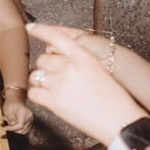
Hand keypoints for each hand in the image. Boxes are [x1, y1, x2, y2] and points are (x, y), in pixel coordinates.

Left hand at [0, 91, 33, 134]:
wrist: (16, 99)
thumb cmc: (11, 103)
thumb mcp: (8, 110)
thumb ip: (11, 119)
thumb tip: (13, 125)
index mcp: (25, 113)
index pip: (20, 126)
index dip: (12, 129)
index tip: (5, 128)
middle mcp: (30, 117)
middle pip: (21, 130)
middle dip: (12, 128)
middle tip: (5, 122)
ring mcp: (30, 120)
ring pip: (22, 131)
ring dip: (14, 129)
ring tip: (8, 121)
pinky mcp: (29, 122)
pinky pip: (23, 130)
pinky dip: (17, 129)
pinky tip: (12, 123)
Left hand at [26, 22, 145, 144]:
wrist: (119, 121)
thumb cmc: (113, 99)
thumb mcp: (98, 70)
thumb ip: (78, 61)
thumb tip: (57, 58)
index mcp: (83, 56)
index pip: (57, 37)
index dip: (41, 30)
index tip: (30, 27)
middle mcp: (70, 66)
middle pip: (43, 60)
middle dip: (47, 68)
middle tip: (59, 79)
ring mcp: (60, 83)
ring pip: (36, 76)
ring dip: (42, 82)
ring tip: (56, 91)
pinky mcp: (54, 101)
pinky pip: (33, 93)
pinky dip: (38, 96)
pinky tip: (49, 99)